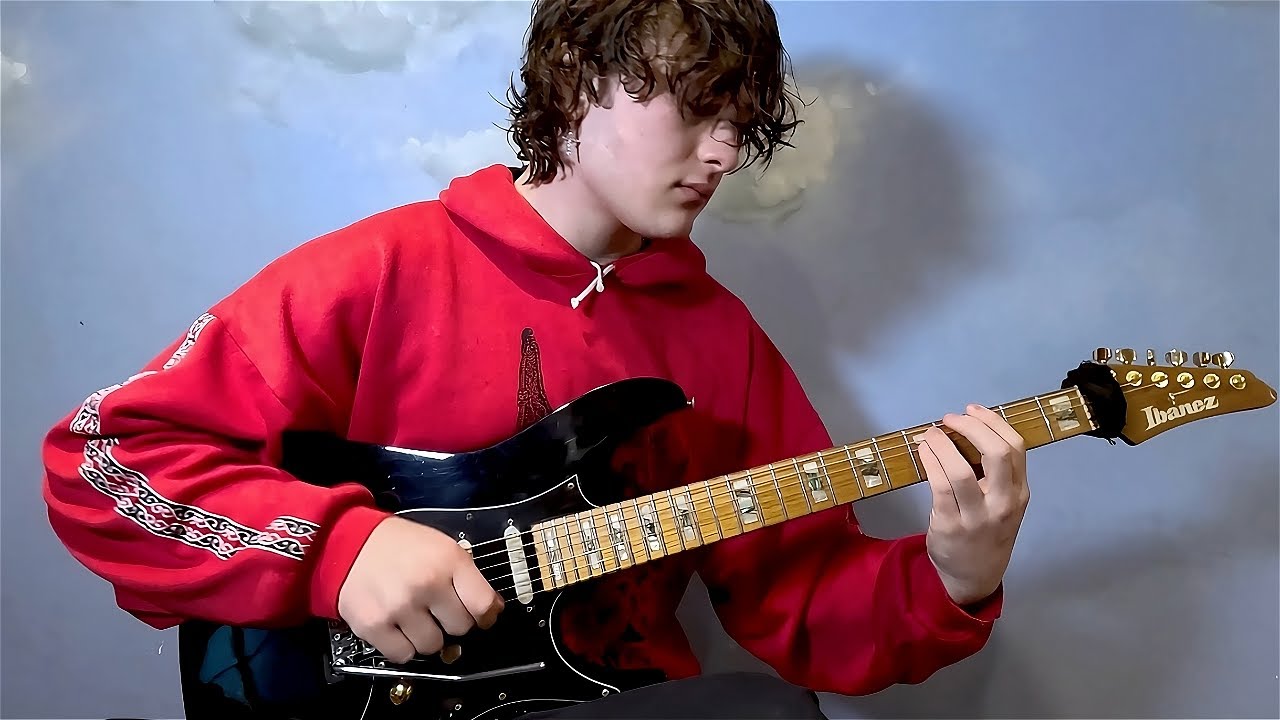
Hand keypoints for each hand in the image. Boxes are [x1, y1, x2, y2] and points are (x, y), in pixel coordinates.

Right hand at [337, 516, 504, 663]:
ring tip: (414, 614)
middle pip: (460, 628)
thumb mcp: (441, 546)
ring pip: (433, 646)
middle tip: (437, 608)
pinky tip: (397, 625)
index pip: (483, 605)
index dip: (485, 615)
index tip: (481, 617)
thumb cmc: (397, 545)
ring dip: (426, 635)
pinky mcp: (375, 626)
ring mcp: (400, 607)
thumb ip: (468, 576)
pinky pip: (403, 654)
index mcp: (448, 561)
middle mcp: (426, 584)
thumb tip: (492, 609)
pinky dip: (403, 646)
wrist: (348, 543)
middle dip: (451, 621)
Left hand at [915, 404, 1029, 605]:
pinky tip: (924, 452)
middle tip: (950, 418)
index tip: (972, 410)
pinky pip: (939, 486)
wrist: (974, 575)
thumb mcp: (1004, 504)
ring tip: (931, 434)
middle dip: (972, 427)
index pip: (1016, 448)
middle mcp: (1003, 504)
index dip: (993, 422)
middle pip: (996, 453)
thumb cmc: (987, 532)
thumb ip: (995, 474)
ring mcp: (977, 517)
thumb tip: (967, 430)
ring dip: (942, 445)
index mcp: (1019, 493)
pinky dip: (930, 462)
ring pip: (960, 470)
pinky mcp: (950, 525)